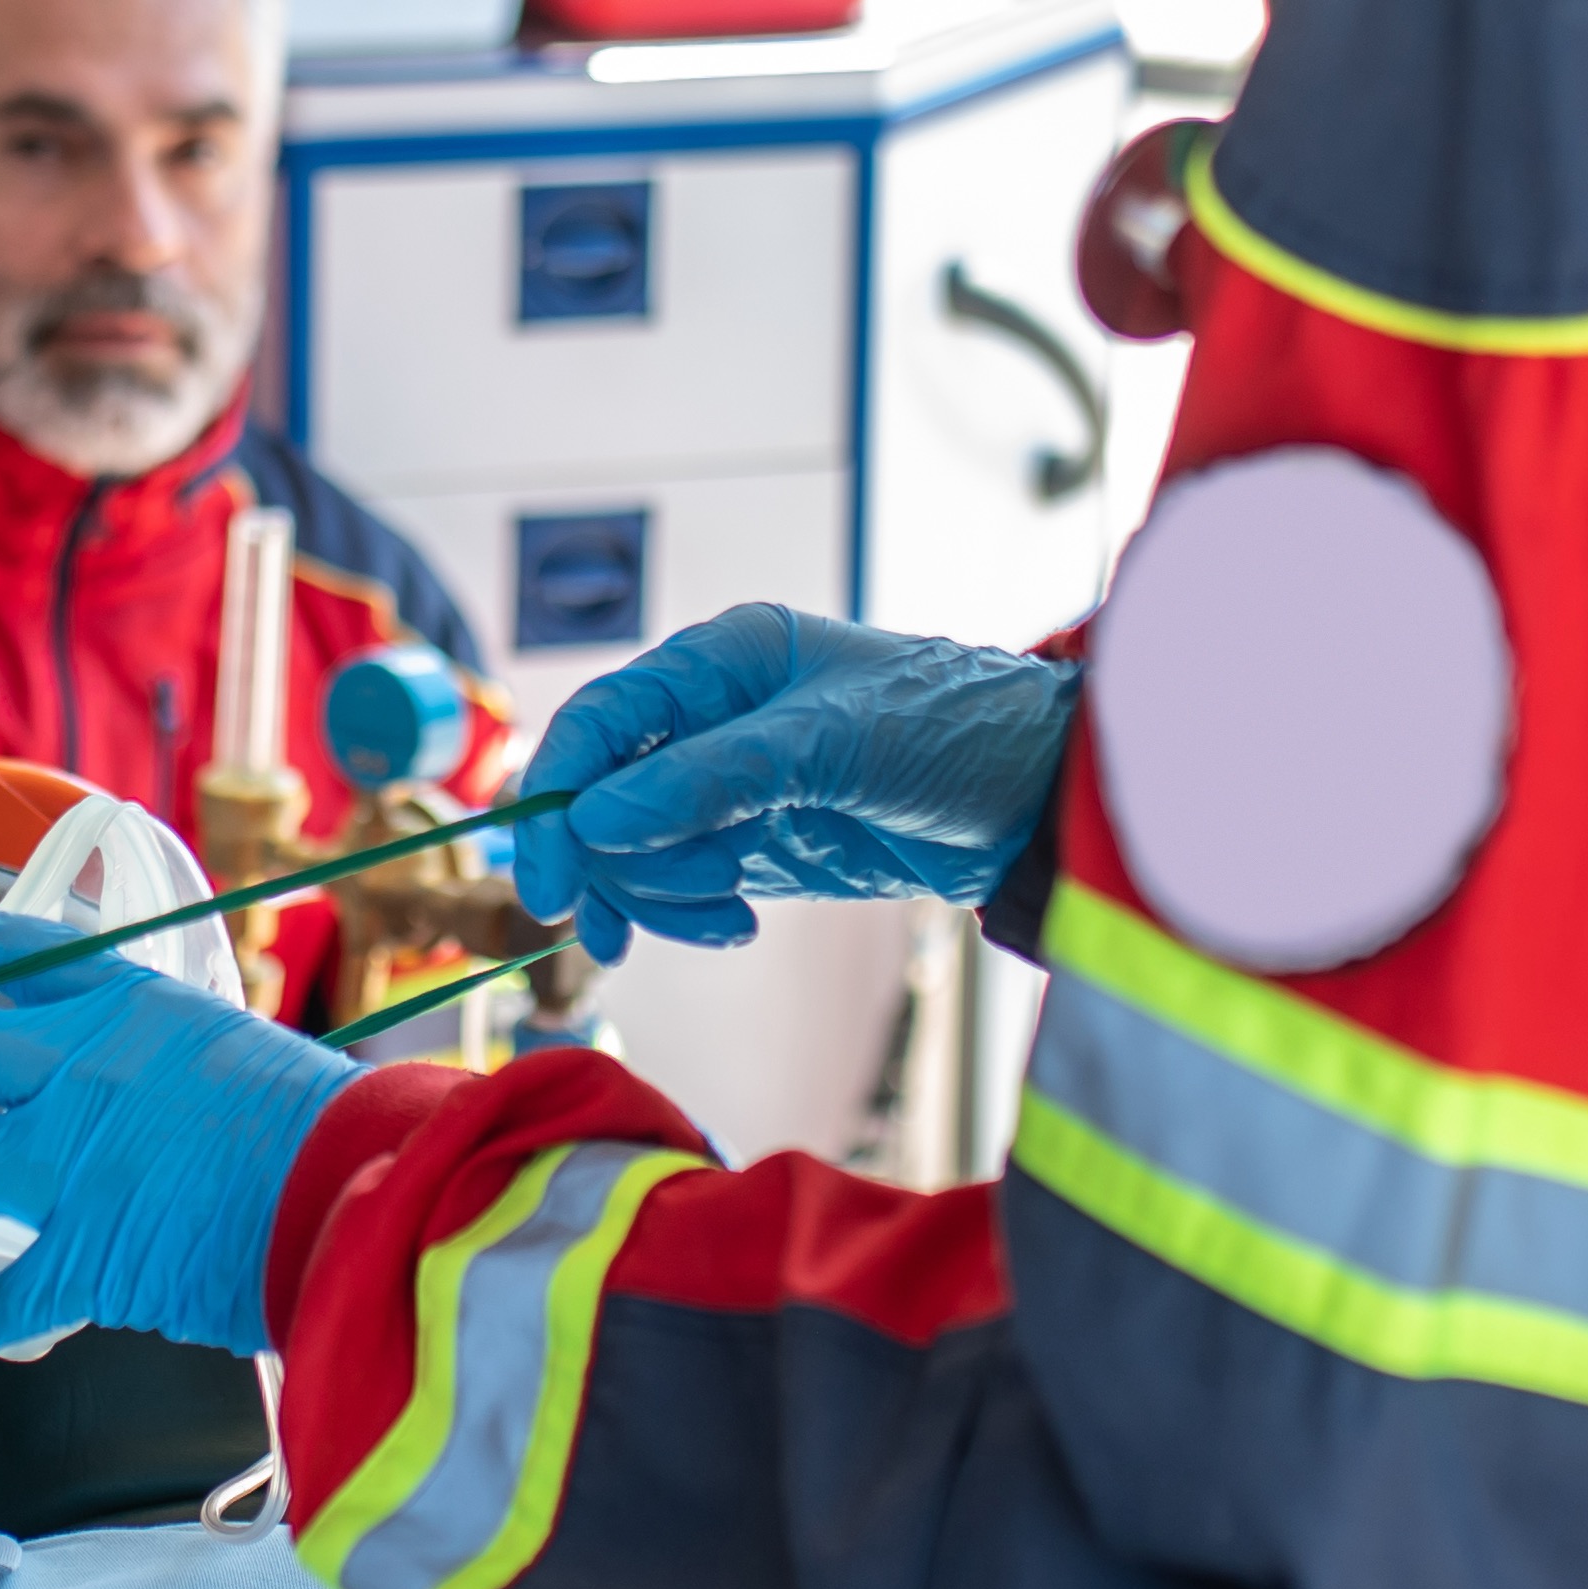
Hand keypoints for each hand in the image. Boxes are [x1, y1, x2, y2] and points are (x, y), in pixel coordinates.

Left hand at [0, 891, 365, 1358]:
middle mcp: (80, 1070)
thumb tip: (131, 1085)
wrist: (346, 1186)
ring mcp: (70, 1161)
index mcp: (129, 1006)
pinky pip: (3, 1295)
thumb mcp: (230, 1048)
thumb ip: (162, 1058)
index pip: (20, 952)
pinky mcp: (81, 1250)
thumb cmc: (315, 1116)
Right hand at [508, 610, 1079, 960]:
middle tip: (619, 927)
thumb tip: (595, 818)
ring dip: (656, 893)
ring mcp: (731, 786)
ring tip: (721, 914)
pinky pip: (683, 884)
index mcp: (721, 661)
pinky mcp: (757, 845)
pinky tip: (733, 926)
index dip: (558, 792)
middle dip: (610, 859)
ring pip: (636, 848)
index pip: (604, 721)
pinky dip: (688, 913)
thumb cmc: (951, 728)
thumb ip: (713, 778)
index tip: (549, 873)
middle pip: (605, 794)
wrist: (1038, 797)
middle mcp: (713, 719)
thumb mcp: (832, 743)